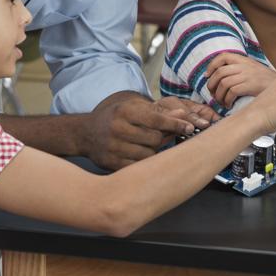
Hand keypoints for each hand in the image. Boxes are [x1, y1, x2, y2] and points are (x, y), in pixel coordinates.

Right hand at [83, 94, 215, 168]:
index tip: (190, 128)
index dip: (176, 124)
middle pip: (155, 139)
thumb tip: (184, 116)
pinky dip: (144, 163)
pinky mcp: (111, 163)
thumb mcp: (134, 109)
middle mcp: (117, 128)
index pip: (156, 119)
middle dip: (163, 138)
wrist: (85, 133)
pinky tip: (140, 155)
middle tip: (163, 136)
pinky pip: (138, 167)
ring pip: (149, 155)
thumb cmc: (116, 118)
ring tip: (147, 144)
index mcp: (124, 111)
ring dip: (154, 152)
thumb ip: (159, 112)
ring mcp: (113, 147)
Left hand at [205, 52, 275, 107]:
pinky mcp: (250, 86)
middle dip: (211, 84)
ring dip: (218, 95)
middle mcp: (245, 66)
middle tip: (212, 93)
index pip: (223, 56)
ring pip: (223, 83)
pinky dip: (227, 100)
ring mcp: (248, 75)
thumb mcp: (255, 70)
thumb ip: (241, 70)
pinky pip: (231, 92)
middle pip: (219, 72)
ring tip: (221, 102)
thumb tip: (224, 77)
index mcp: (245, 61)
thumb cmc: (269, 83)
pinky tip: (229, 105)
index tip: (208, 75)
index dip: (212, 65)